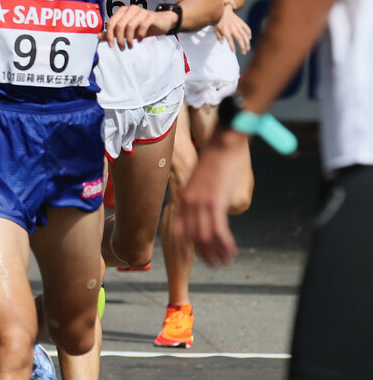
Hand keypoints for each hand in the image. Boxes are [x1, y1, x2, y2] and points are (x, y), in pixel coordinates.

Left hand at [100, 5, 173, 49]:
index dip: (109, 35)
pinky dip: (140, 35)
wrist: (162, 22)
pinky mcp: (150, 15)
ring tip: (130, 46)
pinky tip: (140, 40)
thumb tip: (98, 36)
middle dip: (119, 39)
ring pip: (130, 26)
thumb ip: (113, 33)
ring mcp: (141, 11)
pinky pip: (142, 26)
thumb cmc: (142, 26)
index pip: (111, 23)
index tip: (111, 46)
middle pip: (119, 25)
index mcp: (123, 11)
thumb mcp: (126, 31)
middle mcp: (131, 9)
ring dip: (129, 39)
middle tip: (122, 48)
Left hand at [173, 128, 247, 266]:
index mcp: (184, 197)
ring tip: (226, 262)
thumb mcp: (202, 182)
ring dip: (215, 253)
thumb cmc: (216, 160)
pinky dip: (225, 244)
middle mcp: (188, 202)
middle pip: (190, 237)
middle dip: (202, 254)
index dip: (181, 245)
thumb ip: (201, 198)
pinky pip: (218, 231)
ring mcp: (201, 203)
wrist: (223, 143)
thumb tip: (211, 212)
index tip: (185, 259)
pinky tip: (232, 251)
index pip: (177, 228)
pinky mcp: (215, 202)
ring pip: (204, 237)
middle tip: (214, 265)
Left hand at [215, 5, 251, 52]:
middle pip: (239, 38)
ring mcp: (237, 24)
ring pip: (244, 34)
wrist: (222, 10)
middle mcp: (232, 27)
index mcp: (225, 30)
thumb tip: (222, 43)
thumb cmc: (217, 21)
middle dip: (242, 46)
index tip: (234, 52)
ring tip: (248, 48)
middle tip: (244, 52)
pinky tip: (249, 38)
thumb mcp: (215, 29)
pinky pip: (246, 28)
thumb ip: (218, 36)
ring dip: (247, 42)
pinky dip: (249, 33)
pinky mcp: (241, 21)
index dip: (232, 46)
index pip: (230, 40)